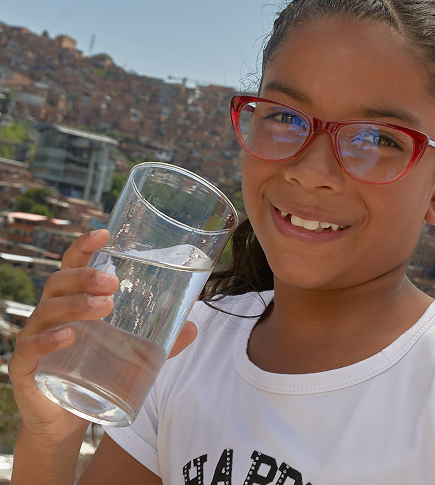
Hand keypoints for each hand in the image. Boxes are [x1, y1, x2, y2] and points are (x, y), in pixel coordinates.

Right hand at [8, 229, 197, 444]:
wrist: (66, 418)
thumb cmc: (96, 371)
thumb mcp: (130, 352)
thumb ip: (159, 340)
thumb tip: (192, 327)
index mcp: (74, 300)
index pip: (73, 265)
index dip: (84, 246)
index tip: (104, 233)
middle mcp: (51, 313)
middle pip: (59, 282)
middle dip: (85, 277)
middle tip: (113, 282)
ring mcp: (35, 338)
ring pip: (47, 310)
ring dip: (75, 304)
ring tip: (104, 307)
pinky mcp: (25, 368)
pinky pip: (29, 348)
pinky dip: (48, 340)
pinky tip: (68, 337)